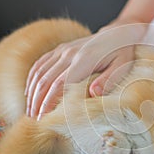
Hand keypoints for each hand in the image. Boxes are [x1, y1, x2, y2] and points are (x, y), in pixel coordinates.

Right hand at [25, 24, 144, 119]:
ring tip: (29, 111)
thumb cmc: (123, 54)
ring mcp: (63, 50)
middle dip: (38, 102)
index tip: (43, 118)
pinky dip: (32, 79)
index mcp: (85, 59)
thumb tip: (92, 94)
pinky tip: (30, 92)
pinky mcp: (60, 49)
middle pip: (46, 80)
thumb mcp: (123, 67)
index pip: (61, 84)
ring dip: (32, 93)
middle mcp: (70, 53)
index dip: (49, 102)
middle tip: (33, 120)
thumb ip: (108, 80)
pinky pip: (40, 63)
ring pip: (40, 72)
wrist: (118, 34)